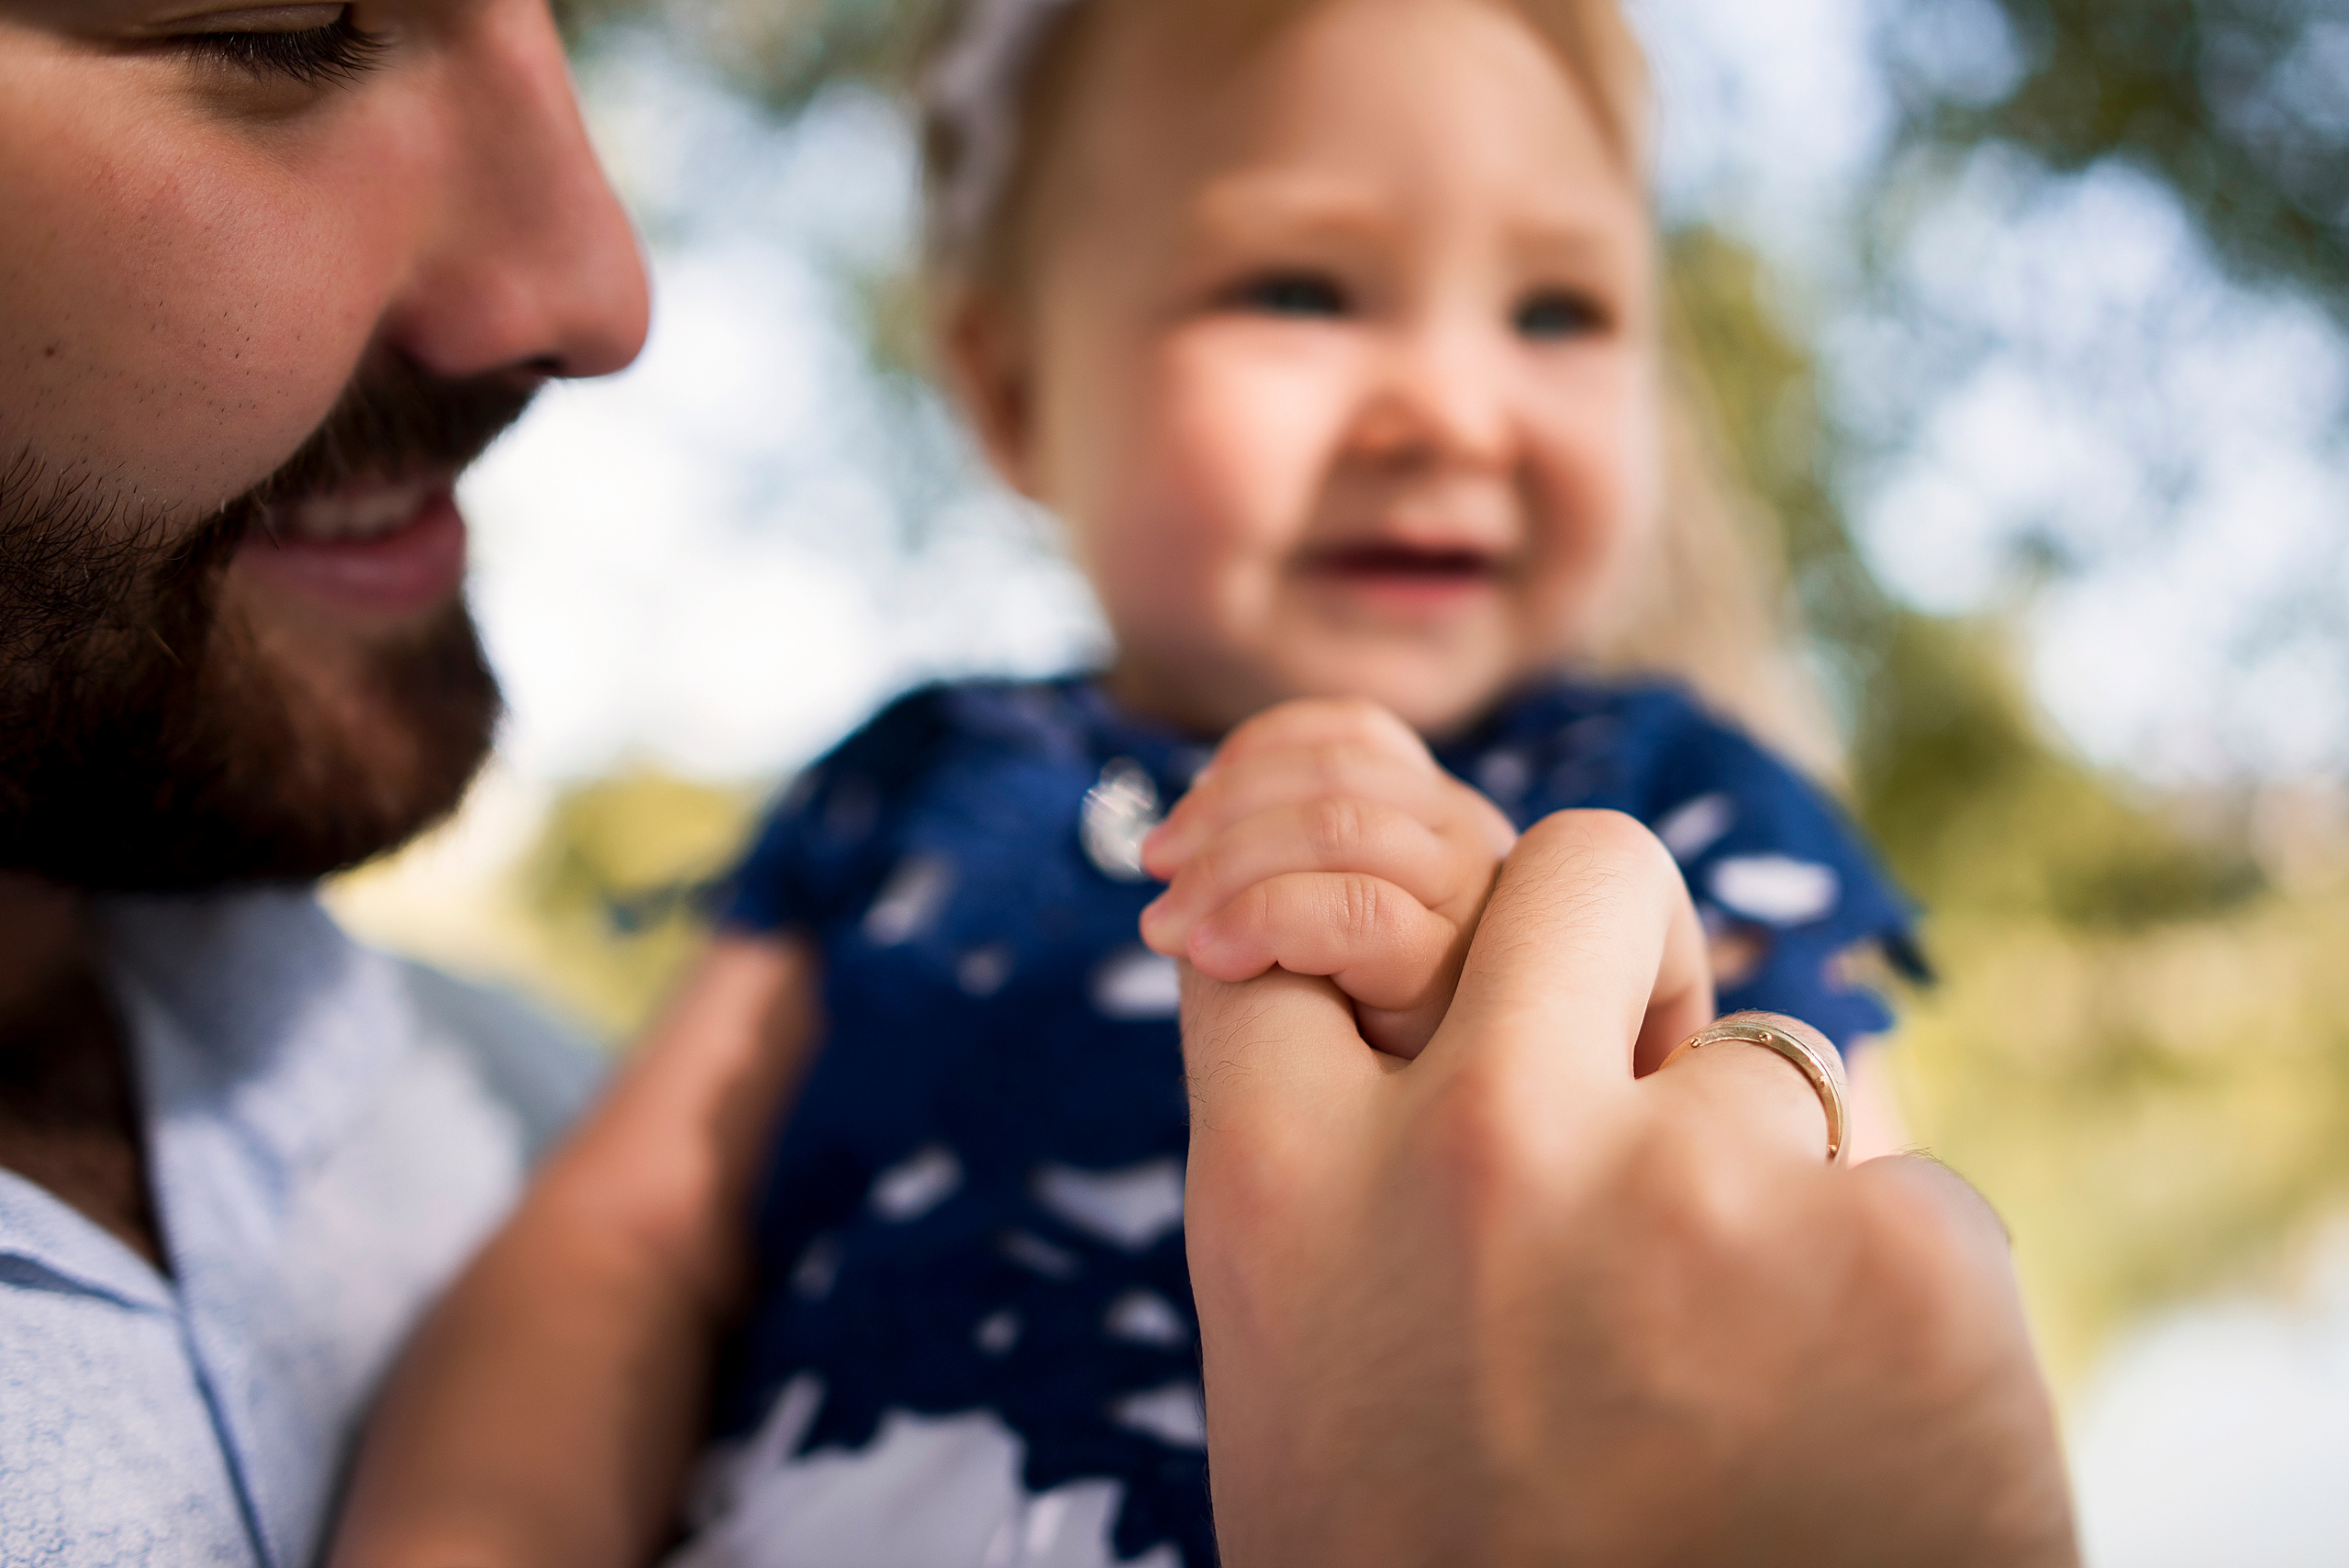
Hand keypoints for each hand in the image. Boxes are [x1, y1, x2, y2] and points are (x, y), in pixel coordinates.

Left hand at [1140, 698, 1518, 1058]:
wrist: (1414, 1136)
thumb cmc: (1351, 1034)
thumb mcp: (1308, 927)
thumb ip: (1271, 866)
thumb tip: (1176, 836)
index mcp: (1433, 814)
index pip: (1355, 731)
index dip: (1258, 751)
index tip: (1186, 806)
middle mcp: (1466, 838)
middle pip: (1336, 774)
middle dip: (1221, 811)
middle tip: (1154, 866)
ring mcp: (1470, 899)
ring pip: (1340, 828)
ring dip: (1228, 867)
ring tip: (1169, 927)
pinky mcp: (1454, 973)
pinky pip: (1359, 912)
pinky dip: (1267, 918)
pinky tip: (1212, 958)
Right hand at [1179, 810, 2078, 1567]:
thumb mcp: (1313, 1396)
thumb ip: (1338, 1191)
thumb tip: (1379, 976)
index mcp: (1289, 1199)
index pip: (1304, 910)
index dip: (1370, 893)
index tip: (1417, 956)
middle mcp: (1475, 1150)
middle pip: (1579, 870)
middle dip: (1621, 950)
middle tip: (1640, 1078)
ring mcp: (1699, 1191)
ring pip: (1769, 1052)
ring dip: (1766, 1185)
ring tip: (1734, 1387)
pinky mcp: (1904, 1259)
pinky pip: (1902, 1193)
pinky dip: (1891, 1298)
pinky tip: (1842, 1440)